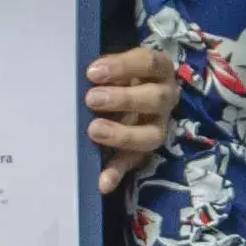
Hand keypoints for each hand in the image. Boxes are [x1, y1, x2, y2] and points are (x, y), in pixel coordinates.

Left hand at [85, 43, 178, 193]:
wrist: (126, 93)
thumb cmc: (116, 75)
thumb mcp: (114, 67)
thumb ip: (103, 71)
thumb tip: (80, 77)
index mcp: (158, 69)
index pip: (148, 63)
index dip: (122, 67)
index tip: (92, 72)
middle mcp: (165, 97)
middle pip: (155, 98)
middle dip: (124, 99)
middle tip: (91, 99)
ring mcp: (159, 126)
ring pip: (151, 134)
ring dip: (123, 134)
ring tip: (94, 131)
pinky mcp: (145, 151)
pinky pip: (134, 162)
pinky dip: (117, 172)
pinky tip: (103, 182)